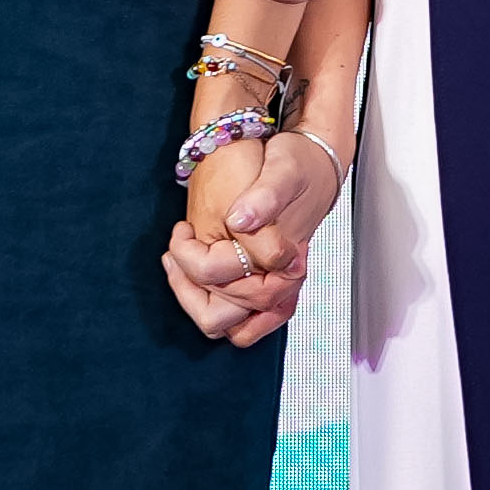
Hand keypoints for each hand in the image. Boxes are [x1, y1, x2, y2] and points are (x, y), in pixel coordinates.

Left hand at [164, 119, 343, 348]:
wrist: (315, 166)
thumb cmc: (301, 167)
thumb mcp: (285, 171)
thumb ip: (265, 197)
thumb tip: (239, 220)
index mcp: (285, 261)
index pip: (224, 280)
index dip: (190, 256)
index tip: (182, 228)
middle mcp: (280, 283)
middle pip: (218, 316)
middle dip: (186, 287)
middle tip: (174, 253)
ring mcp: (271, 288)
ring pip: (223, 323)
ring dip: (194, 301)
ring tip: (178, 266)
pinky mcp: (262, 284)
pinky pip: (232, 318)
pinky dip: (208, 303)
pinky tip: (193, 273)